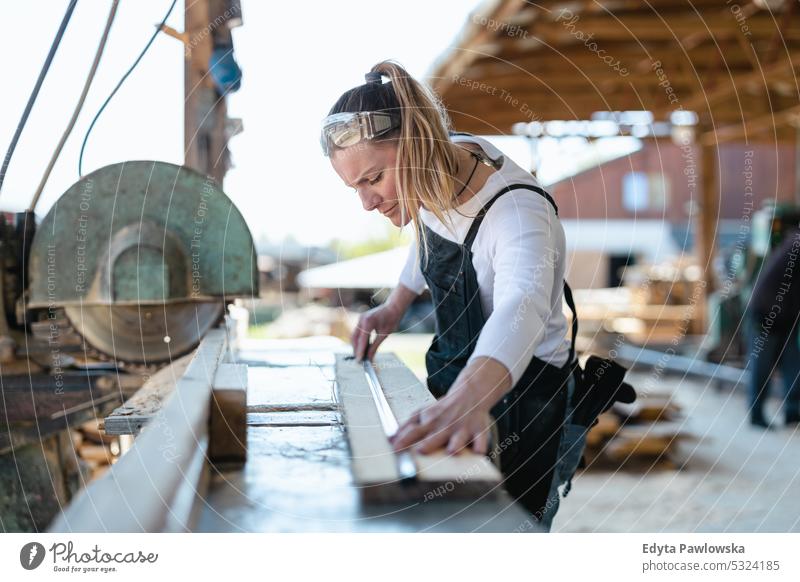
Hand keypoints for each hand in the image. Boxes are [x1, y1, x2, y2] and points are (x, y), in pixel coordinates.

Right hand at [351, 301, 402, 361]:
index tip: (359, 361)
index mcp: (368, 322)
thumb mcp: (384, 335)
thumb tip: (369, 357)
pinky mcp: (361, 320)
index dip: (359, 351)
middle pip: (355, 338)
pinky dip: (359, 340)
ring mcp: (360, 319)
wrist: (393, 307)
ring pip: (354, 335)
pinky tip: (362, 347)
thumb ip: (375, 346)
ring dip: (356, 345)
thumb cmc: (391, 320)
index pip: (361, 340)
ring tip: (360, 356)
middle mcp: (361, 320)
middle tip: (359, 360)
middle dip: (356, 349)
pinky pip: (357, 332)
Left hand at [390, 357, 512, 454]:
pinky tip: (478, 452)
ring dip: (455, 444)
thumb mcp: (423, 413)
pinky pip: (482, 439)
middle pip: (436, 435)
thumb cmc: (442, 409)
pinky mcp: (479, 430)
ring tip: (452, 451)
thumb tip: (389, 439)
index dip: (404, 439)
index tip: (394, 449)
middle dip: (429, 443)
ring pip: (459, 437)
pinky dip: (481, 445)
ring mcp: (462, 427)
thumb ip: (407, 426)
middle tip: (421, 450)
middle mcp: (445, 425)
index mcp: (430, 421)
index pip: (414, 431)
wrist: (469, 393)